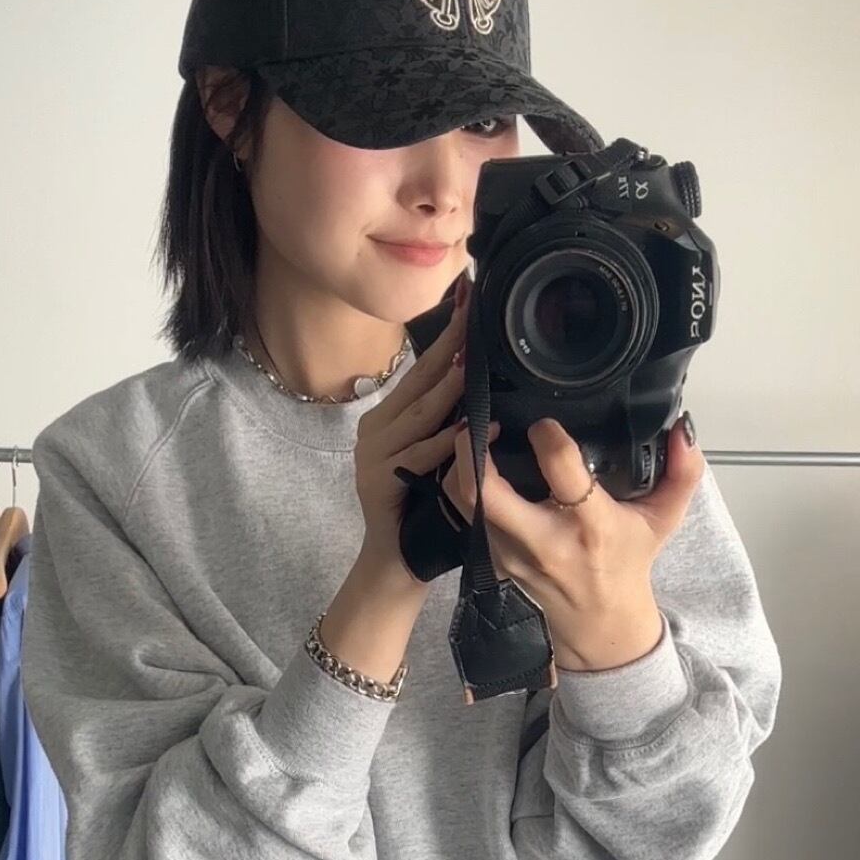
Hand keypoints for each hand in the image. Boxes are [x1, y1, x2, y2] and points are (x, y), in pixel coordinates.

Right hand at [352, 274, 495, 587]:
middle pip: (419, 379)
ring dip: (448, 388)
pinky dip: (449, 444)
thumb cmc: (425, 507)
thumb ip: (452, 420)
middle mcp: (378, 428)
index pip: (424, 366)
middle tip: (474, 311)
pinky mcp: (379, 481)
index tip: (469, 297)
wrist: (395, 561)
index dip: (448, 333)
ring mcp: (375, 454)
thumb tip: (485, 380)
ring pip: (420, 415)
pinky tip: (475, 431)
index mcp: (392, 416)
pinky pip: (419, 457)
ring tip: (473, 364)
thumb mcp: (440, 454)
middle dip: (448, 343)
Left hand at [440, 412, 704, 667]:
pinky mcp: (492, 558)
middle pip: (486, 489)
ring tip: (475, 430)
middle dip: (474, 446)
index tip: (546, 423)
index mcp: (590, 526)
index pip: (561, 471)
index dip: (548, 437)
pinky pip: (465, 511)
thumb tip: (681, 430)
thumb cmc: (629, 562)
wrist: (598, 622)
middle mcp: (544, 541)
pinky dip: (464, 481)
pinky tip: (476, 458)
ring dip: (461, 460)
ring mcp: (510, 552)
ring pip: (465, 499)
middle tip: (482, 415)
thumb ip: (683, 473)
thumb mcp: (664, 520)